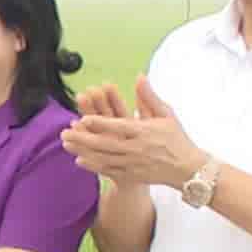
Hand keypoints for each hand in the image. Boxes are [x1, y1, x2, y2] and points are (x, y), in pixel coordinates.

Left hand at [61, 77, 207, 189]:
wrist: (187, 169)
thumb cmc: (176, 138)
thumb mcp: (166, 114)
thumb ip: (149, 96)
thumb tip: (139, 77)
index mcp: (144, 131)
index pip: (117, 126)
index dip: (99, 123)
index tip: (82, 118)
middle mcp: (136, 148)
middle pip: (104, 143)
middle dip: (82, 138)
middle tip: (64, 132)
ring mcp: (133, 164)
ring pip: (103, 158)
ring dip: (83, 151)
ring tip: (66, 144)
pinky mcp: (132, 175)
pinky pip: (109, 170)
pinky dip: (93, 166)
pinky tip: (80, 160)